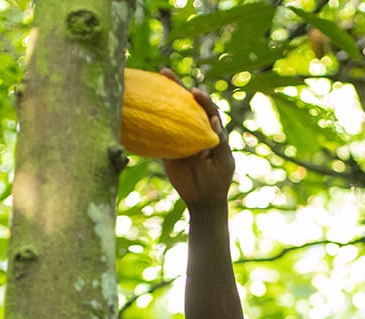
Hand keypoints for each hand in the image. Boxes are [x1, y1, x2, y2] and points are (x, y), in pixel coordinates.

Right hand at [159, 70, 234, 210]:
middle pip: (187, 104)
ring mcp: (181, 137)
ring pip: (171, 114)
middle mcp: (195, 128)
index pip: (207, 109)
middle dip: (177, 87)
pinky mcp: (168, 148)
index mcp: (211, 130)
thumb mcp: (223, 160)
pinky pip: (159, 133)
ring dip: (163, 97)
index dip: (202, 99)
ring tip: (152, 80)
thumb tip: (211, 117)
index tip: (195, 92)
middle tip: (165, 72)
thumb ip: (219, 140)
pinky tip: (141, 109)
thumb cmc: (218, 179)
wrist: (203, 199)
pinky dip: (151, 122)